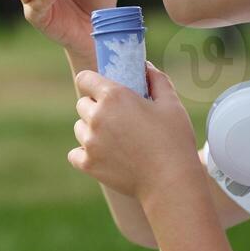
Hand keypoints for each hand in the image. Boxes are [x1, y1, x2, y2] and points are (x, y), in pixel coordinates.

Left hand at [68, 62, 201, 202]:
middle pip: (82, 103)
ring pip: (79, 128)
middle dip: (96, 106)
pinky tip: (103, 154)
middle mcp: (97, 117)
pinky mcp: (88, 164)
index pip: (85, 78)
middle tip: (117, 117)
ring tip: (115, 138)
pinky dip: (86, 153)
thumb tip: (145, 67)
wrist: (170, 182)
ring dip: (91, 129)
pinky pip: (75, 153)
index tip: (103, 89)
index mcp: (114, 96)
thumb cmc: (174, 140)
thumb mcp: (171, 103)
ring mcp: (90, 142)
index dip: (93, 82)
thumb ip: (156, 80)